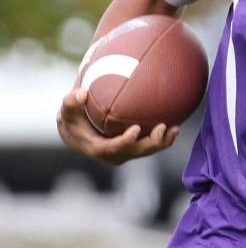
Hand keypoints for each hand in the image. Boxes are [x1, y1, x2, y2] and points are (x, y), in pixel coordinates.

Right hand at [56, 87, 179, 165]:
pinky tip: (175, 127)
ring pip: (146, 151)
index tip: (136, 130)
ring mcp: (125, 153)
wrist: (76, 131)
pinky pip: (149, 146)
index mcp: (98, 148)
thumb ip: (71, 101)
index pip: (113, 148)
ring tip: (175, 129)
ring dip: (162, 142)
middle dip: (150, 143)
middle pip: (135, 152)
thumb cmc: (72, 118)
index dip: (125, 142)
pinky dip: (163, 139)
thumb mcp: (67, 110)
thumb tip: (82, 93)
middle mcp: (114, 155)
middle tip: (162, 128)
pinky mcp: (133, 148)